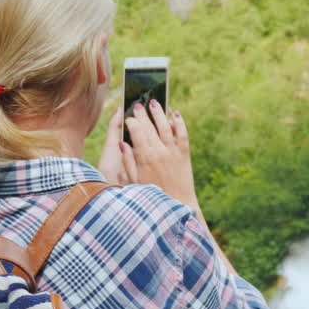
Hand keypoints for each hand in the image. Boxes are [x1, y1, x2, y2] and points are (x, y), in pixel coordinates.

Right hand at [98, 101, 238, 274]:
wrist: (178, 205)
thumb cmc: (153, 196)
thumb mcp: (134, 181)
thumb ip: (128, 161)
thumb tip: (122, 144)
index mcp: (144, 157)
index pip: (136, 131)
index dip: (131, 122)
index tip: (128, 117)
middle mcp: (159, 151)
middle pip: (149, 126)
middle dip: (143, 114)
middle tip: (138, 105)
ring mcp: (173, 151)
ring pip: (165, 126)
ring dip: (159, 113)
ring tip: (154, 103)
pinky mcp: (185, 154)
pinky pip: (182, 134)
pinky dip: (179, 123)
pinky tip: (175, 115)